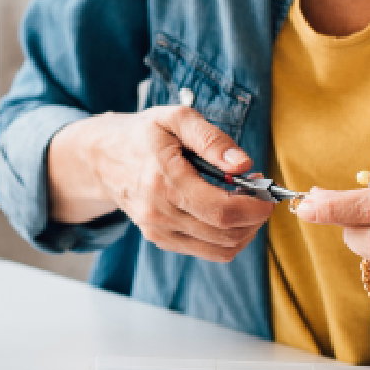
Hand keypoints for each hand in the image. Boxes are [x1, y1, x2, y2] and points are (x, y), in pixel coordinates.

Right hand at [47, 106, 272, 262]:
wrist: (102, 158)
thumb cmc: (143, 134)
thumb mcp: (175, 119)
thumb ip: (211, 139)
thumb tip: (243, 164)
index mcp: (165, 182)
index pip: (222, 211)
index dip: (255, 207)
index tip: (267, 193)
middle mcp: (160, 214)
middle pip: (225, 234)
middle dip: (254, 218)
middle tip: (260, 194)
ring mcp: (159, 231)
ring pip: (220, 249)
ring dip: (245, 231)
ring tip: (245, 203)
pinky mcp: (161, 240)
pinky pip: (206, 250)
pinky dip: (226, 236)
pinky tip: (226, 211)